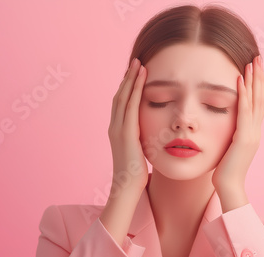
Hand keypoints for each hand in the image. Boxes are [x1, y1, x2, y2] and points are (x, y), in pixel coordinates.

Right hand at [108, 58, 148, 197]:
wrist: (127, 187)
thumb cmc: (135, 174)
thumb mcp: (138, 153)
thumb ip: (140, 141)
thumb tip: (149, 137)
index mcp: (117, 131)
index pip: (121, 103)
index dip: (127, 87)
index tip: (135, 74)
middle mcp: (114, 126)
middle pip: (120, 95)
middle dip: (128, 78)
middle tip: (136, 61)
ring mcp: (118, 128)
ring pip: (123, 97)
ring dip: (131, 79)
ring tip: (138, 63)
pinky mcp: (125, 132)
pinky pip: (130, 105)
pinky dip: (135, 89)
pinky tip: (142, 78)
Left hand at [212, 55, 263, 202]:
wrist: (229, 187)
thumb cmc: (225, 170)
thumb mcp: (229, 148)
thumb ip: (231, 135)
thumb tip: (226, 126)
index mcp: (253, 132)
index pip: (259, 104)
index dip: (258, 85)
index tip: (256, 69)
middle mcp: (256, 130)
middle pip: (262, 98)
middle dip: (260, 77)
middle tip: (258, 58)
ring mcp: (252, 133)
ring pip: (256, 101)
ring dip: (254, 80)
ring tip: (252, 62)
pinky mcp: (244, 137)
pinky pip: (244, 111)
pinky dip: (243, 94)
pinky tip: (239, 79)